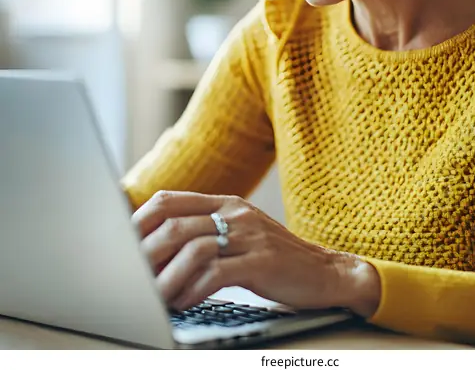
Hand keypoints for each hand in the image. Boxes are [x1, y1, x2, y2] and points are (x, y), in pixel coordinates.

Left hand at [131, 190, 380, 314]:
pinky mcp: (263, 261)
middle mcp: (236, 213)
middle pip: (175, 224)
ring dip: (165, 278)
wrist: (325, 271)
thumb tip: (153, 249)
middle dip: (144, 254)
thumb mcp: (239, 234)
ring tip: (152, 298)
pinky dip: (193, 289)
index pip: (169, 200)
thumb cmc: (274, 258)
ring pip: (192, 248)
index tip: (120, 245)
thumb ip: (204, 232)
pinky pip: (217, 273)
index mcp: (226, 203)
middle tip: (129, 278)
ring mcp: (251, 235)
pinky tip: (185, 302)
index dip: (139, 221)